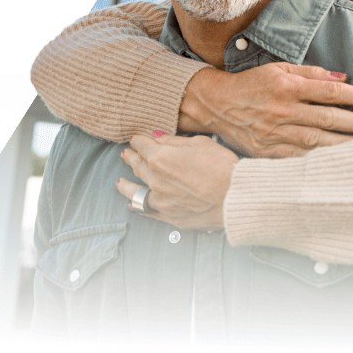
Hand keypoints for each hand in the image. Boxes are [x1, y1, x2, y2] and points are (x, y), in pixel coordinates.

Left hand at [117, 133, 237, 229]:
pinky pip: (146, 211)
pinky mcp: (168, 216)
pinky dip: (136, 206)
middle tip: (126, 154)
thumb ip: (175, 141)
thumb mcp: (200, 143)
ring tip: (119, 182)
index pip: (144, 146)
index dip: (138, 141)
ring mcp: (160, 200)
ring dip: (125, 185)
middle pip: (138, 166)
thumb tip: (158, 137)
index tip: (136, 139)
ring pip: (135, 191)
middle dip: (131, 158)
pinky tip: (131, 204)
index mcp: (161, 158)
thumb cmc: (221, 167)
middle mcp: (156, 179)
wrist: (233, 196)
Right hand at [178, 63, 352, 157]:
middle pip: (328, 118)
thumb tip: (344, 78)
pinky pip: (298, 159)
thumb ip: (312, 73)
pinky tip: (338, 165)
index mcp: (288, 86)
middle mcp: (283, 110)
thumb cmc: (253, 84)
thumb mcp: (280, 68)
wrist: (215, 104)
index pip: (331, 92)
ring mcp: (275, 133)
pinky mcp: (267, 152)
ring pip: (316, 142)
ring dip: (345, 146)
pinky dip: (318, 163)